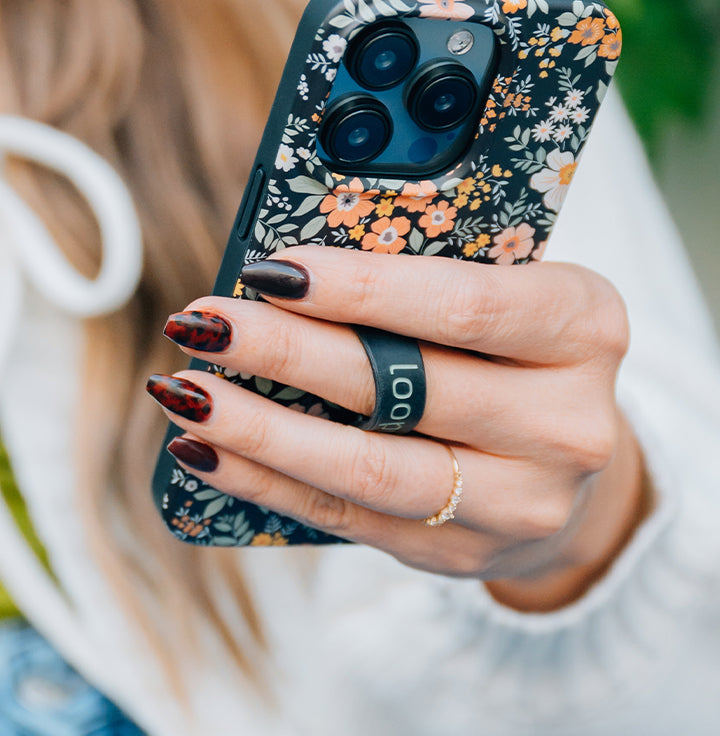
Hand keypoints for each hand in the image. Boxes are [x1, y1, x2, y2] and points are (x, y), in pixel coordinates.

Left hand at [151, 245, 648, 610]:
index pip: (463, 304)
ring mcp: (521, 500)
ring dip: (260, 429)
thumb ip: (429, 275)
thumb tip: (286, 270)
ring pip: (369, 468)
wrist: (575, 465)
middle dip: (286, 351)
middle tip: (203, 322)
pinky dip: (268, 482)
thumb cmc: (523, 351)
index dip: (361, 289)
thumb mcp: (511, 290)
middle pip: (405, 386)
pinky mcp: (463, 551)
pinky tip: (209, 450)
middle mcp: (567, 422)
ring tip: (185, 391)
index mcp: (584, 325)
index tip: (270, 270)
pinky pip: (349, 517)